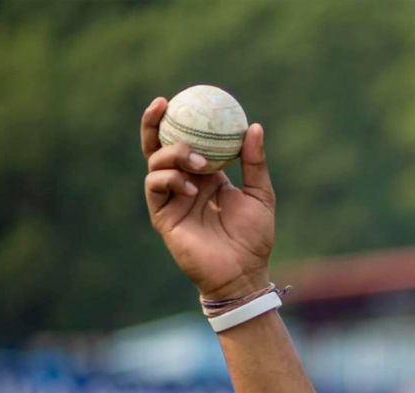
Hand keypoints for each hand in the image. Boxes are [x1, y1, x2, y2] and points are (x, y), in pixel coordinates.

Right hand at [141, 97, 275, 301]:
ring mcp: (170, 199)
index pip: (184, 141)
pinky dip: (170, 180)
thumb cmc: (254, 238)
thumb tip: (254, 127)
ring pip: (155, 163)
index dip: (178, 120)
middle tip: (164, 105)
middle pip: (158, 146)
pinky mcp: (162, 216)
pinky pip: (155, 187)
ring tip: (200, 165)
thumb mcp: (260, 195)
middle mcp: (183, 183)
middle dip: (154, 123)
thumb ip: (254, 163)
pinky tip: (191, 187)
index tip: (181, 98)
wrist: (244, 273)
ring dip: (175, 155)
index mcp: (205, 176)